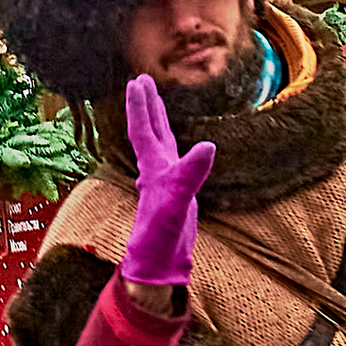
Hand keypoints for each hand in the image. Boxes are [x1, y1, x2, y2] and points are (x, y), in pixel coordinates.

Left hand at [119, 78, 216, 295]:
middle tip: (142, 80)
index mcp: (152, 168)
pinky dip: (174, 146)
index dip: (139, 105)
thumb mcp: (178, 201)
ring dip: (157, 123)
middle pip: (148, 131)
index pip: (142, 130)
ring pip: (160, 145)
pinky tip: (178, 148)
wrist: (157, 265)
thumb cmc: (160, 234)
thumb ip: (191, 174)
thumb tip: (208, 146)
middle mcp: (155, 171)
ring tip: (157, 105)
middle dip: (146, 106)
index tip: (137, 80)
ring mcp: (165, 182)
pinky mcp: (176, 194)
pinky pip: (174, 160)